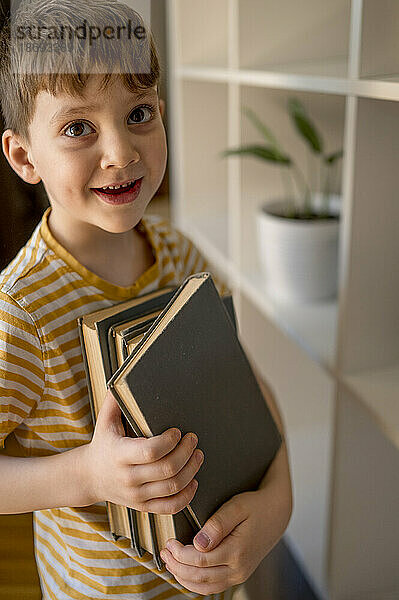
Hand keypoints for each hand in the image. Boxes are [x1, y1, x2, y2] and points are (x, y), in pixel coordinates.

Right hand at [83, 389, 203, 512]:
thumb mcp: (104, 421)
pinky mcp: (143, 506)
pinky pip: (170, 507)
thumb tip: (124, 377)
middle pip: (167, 469)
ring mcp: (136, 495)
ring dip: (191, 470)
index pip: (151, 451)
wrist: (89, 477)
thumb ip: (115, 400)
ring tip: (198, 455)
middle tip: (193, 439)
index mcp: (120, 454)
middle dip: (186, 452)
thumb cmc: (103, 444)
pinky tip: (193, 481)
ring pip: (172, 487)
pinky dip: (187, 496)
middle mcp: (128, 478)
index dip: (169, 441)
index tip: (178, 431)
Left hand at [160, 444, 292, 595]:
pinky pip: (213, 587)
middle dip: (177, 567)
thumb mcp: (237, 506)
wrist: (277, 514)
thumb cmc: (256, 506)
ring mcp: (239, 575)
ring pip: (205, 587)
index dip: (180, 554)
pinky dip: (195, 582)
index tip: (169, 541)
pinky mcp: (237, 575)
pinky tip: (184, 570)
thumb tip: (198, 543)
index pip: (200, 561)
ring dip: (183, 578)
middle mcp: (239, 569)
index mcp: (238, 551)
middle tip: (164, 552)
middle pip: (200, 578)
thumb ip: (217, 524)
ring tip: (169, 562)